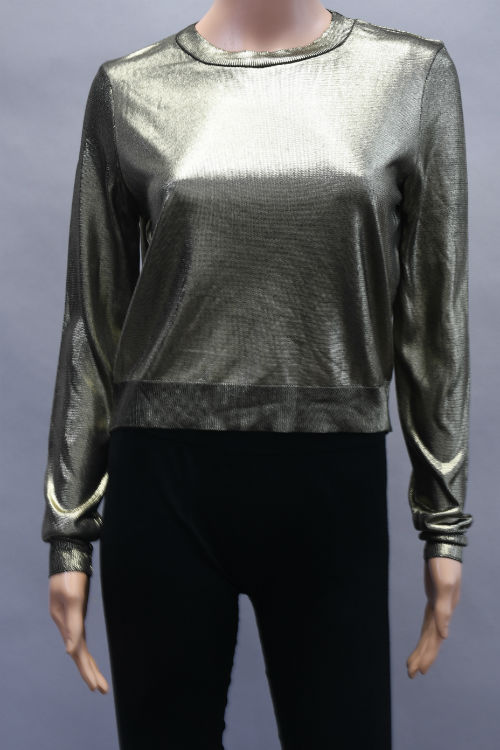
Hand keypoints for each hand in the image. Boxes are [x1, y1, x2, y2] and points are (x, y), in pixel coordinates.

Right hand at [49, 571, 108, 692]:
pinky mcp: (75, 611)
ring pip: (79, 647)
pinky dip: (84, 651)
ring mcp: (70, 617)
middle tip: (101, 690)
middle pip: (78, 654)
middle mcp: (66, 623)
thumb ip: (72, 625)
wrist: (70, 555)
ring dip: (88, 664)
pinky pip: (79, 637)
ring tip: (96, 681)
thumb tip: (71, 651)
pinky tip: (85, 657)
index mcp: (66, 623)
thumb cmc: (71, 575)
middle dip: (89, 673)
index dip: (87, 671)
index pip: (78, 654)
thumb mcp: (72, 598)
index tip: (97, 686)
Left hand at [406, 556, 461, 678]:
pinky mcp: (433, 598)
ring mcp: (438, 605)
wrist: (442, 546)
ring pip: (430, 632)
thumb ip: (444, 611)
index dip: (427, 655)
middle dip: (423, 657)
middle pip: (431, 640)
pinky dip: (426, 634)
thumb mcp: (445, 586)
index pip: (435, 639)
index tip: (418, 671)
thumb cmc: (444, 564)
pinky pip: (429, 621)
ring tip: (413, 665)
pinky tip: (424, 641)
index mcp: (444, 611)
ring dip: (422, 649)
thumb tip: (443, 636)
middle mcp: (442, 611)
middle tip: (411, 675)